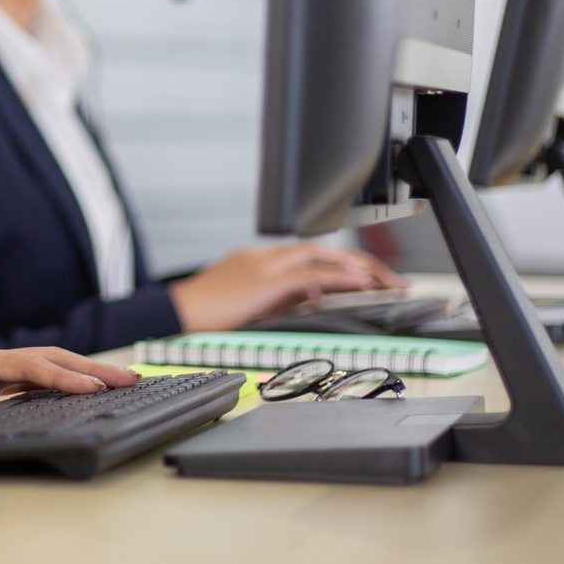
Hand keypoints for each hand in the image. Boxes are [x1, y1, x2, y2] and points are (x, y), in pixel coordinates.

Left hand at [0, 344, 139, 418]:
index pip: (32, 366)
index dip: (67, 378)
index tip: (99, 388)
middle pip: (50, 357)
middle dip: (92, 368)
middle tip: (133, 379)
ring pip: (44, 363)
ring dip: (82, 370)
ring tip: (118, 380)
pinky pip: (31, 373)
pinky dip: (60, 377)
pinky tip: (75, 387)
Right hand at [167, 243, 404, 332]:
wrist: (172, 314)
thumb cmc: (203, 313)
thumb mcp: (249, 304)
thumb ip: (280, 298)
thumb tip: (314, 299)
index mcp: (260, 261)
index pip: (313, 255)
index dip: (345, 263)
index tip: (371, 277)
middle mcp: (265, 257)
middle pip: (323, 249)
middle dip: (361, 262)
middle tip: (391, 280)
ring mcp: (264, 265)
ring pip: (321, 255)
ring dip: (358, 268)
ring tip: (386, 282)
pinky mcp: (262, 281)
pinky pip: (308, 274)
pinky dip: (337, 277)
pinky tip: (358, 285)